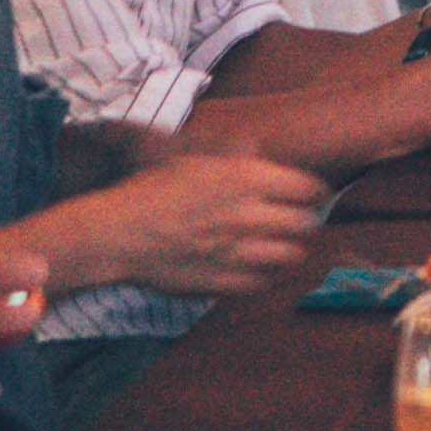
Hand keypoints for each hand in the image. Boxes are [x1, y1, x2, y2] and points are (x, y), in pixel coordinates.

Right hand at [59, 153, 327, 300]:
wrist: (119, 234)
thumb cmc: (150, 189)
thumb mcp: (191, 157)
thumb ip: (229, 153)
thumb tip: (254, 148)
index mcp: (246, 179)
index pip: (308, 188)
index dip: (311, 192)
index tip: (308, 195)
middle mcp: (251, 215)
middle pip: (305, 223)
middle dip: (303, 221)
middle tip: (296, 221)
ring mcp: (240, 252)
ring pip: (290, 255)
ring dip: (288, 249)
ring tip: (281, 246)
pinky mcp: (226, 282)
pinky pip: (263, 281)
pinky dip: (265, 274)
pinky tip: (255, 266)